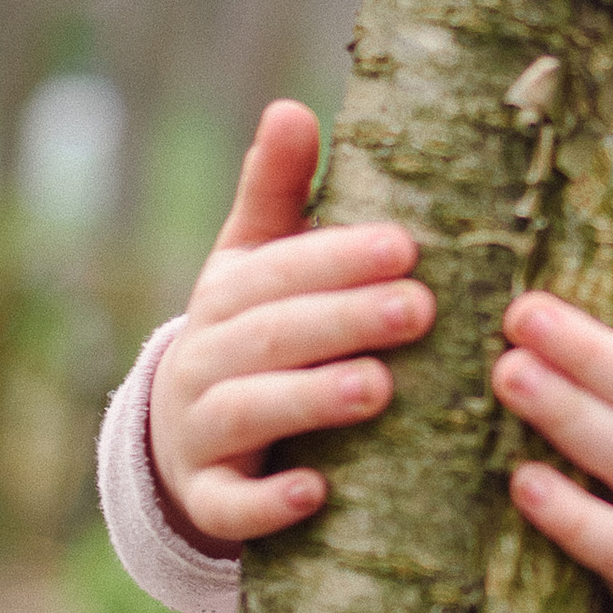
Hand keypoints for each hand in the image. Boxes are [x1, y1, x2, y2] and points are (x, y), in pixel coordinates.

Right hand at [148, 101, 435, 547]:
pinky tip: (315, 491)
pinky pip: (230, 506)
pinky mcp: (209, 497)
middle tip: (420, 309)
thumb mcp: (257, 261)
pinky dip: (267, 503)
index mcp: (226, 294)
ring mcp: (203, 432)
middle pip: (272, 336)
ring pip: (249, 412)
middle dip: (344, 320)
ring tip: (376, 389)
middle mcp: (206, 358)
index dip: (338, 258)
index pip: (278, 271)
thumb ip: (277, 191)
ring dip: (310, 400)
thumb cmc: (254, 333)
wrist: (191, 436)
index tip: (406, 247)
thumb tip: (290, 106)